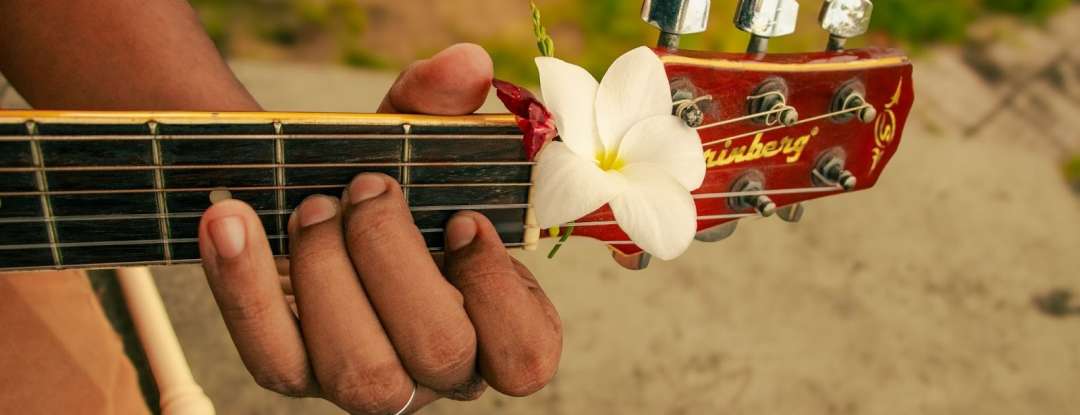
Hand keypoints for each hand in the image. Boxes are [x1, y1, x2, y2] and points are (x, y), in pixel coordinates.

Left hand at [198, 44, 561, 413]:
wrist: (307, 198)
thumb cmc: (385, 182)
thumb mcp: (414, 137)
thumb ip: (443, 103)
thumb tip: (467, 64)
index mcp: (491, 321)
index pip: (525, 355)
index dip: (496, 292)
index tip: (460, 220)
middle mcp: (436, 367)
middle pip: (439, 353)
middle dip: (397, 259)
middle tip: (367, 187)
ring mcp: (365, 379)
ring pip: (360, 372)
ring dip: (328, 272)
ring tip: (311, 204)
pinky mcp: (295, 372)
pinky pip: (272, 356)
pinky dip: (246, 283)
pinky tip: (232, 221)